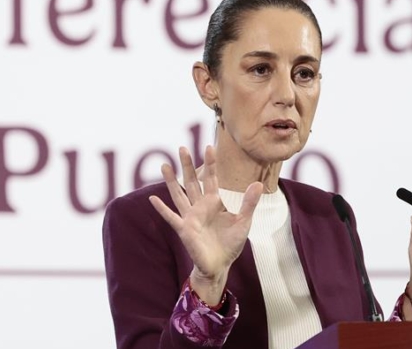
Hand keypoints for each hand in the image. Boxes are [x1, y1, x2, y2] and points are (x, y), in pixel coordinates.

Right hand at [148, 145, 262, 304]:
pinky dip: (162, 209)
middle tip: (182, 148)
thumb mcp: (243, 221)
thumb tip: (258, 184)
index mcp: (213, 202)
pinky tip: (152, 199)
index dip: (210, 163)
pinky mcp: (184, 229)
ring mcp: (190, 217)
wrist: (220, 264)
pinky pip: (171, 217)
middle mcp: (199, 206)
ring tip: (164, 165)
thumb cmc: (230, 243)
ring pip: (179, 194)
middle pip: (191, 181)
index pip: (210, 178)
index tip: (209, 147)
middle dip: (187, 165)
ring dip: (171, 181)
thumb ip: (249, 203)